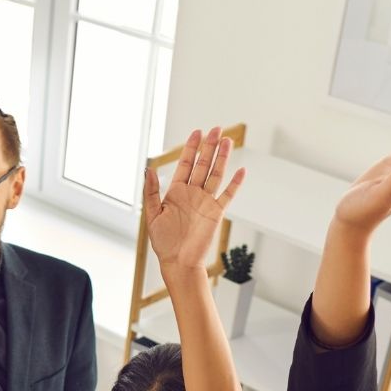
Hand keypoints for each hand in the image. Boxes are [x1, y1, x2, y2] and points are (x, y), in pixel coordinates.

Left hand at [143, 127, 245, 272]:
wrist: (178, 261)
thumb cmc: (163, 242)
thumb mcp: (152, 214)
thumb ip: (151, 191)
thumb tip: (149, 169)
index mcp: (176, 192)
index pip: (186, 164)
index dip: (191, 148)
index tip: (197, 132)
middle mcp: (192, 194)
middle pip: (203, 165)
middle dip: (209, 146)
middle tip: (216, 128)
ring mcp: (205, 202)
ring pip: (216, 174)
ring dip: (222, 158)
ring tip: (227, 140)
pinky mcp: (216, 212)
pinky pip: (228, 195)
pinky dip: (235, 183)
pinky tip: (241, 171)